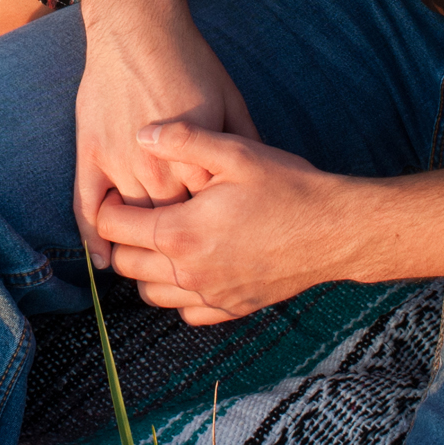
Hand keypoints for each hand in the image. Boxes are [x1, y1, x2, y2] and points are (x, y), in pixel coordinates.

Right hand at [73, 11, 256, 267]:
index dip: (213, 230)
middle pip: (169, 224)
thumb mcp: (231, 99)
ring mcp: (121, 162)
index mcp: (197, 159)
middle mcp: (159, 168)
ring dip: (139, 243)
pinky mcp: (91, 154)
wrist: (138, 28)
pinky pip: (87, 206)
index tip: (219, 241)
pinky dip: (93, 237)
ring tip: (149, 262)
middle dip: (179, 242)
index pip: (207, 213)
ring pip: (131, 221)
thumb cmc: (190, 60)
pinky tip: (103, 258)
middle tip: (186, 257)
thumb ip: (244, 141)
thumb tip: (262, 174)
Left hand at [97, 121, 363, 324]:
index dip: (107, 207)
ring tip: (163, 238)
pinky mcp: (233, 308)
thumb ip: (183, 139)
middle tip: (137, 213)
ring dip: (147, 269)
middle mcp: (188, 272)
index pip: (112, 228)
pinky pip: (187, 312)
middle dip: (122, 240)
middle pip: (125, 265)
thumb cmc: (287, 187)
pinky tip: (195, 265)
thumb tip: (142, 133)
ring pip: (151, 294)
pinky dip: (180, 294)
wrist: (336, 231)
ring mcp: (211, 296)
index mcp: (180, 232)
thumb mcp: (235, 151)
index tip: (116, 192)